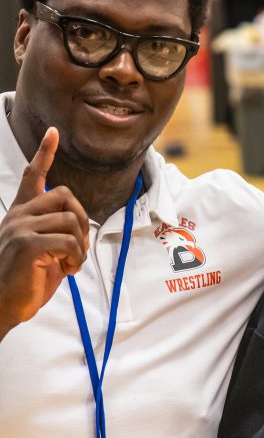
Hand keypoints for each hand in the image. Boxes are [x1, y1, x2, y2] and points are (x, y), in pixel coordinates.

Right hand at [0, 127, 88, 340]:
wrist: (4, 304)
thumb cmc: (26, 281)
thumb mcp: (47, 253)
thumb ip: (60, 235)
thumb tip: (81, 232)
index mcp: (22, 214)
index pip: (33, 176)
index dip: (44, 154)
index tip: (53, 133)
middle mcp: (19, 215)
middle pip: (65, 196)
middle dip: (82, 221)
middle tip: (77, 248)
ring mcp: (21, 227)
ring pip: (70, 221)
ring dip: (79, 246)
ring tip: (68, 263)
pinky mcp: (28, 244)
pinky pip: (69, 241)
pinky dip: (75, 257)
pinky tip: (66, 269)